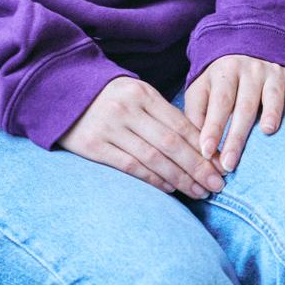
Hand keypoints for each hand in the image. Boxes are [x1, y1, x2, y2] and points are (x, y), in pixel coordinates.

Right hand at [56, 76, 227, 197]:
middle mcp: (129, 109)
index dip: (204, 147)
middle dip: (198, 166)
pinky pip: (129, 166)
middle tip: (218, 184)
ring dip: (180, 178)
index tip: (221, 164)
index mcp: (144, 94)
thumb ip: (162, 115)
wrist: (63, 93)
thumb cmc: (110, 98)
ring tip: (199, 192)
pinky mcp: (93, 145)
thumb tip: (198, 144)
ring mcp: (110, 127)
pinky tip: (169, 189)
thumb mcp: (137, 96)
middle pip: (171, 143)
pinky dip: (152, 179)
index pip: (180, 124)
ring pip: (153, 157)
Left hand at [184, 54, 284, 172]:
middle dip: (236, 135)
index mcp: (224, 74)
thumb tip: (196, 145)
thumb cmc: (221, 77)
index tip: (206, 152)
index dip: (212, 128)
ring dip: (272, 111)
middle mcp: (249, 70)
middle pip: (243, 106)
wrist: (248, 40)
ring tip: (268, 131)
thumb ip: (196, 113)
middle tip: (230, 163)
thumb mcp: (201, 87)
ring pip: (272, 94)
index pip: (218, 103)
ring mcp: (272, 71)